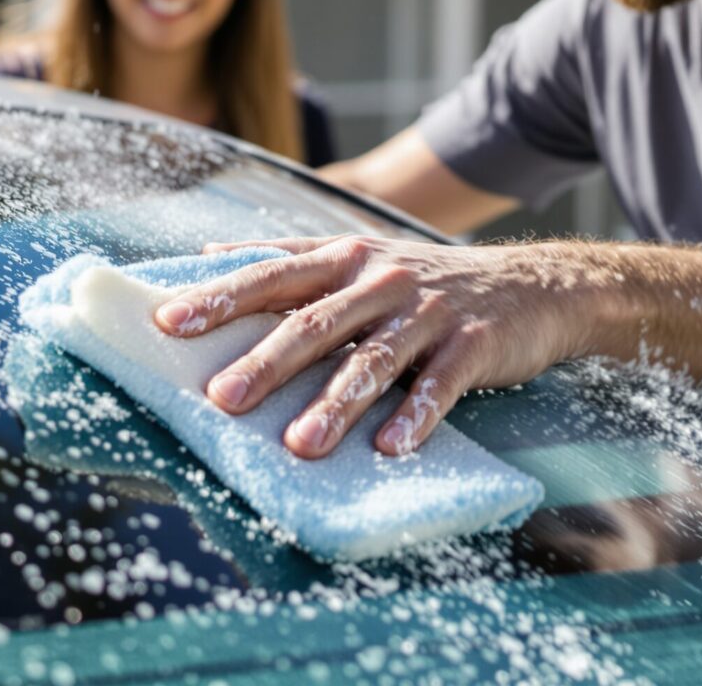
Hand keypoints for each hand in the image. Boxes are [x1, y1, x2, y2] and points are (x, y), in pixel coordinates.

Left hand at [153, 235, 616, 457]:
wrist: (532, 286)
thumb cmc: (425, 282)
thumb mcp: (359, 257)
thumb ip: (289, 258)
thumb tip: (208, 254)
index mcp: (344, 258)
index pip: (271, 274)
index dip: (220, 296)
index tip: (169, 322)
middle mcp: (380, 279)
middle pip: (314, 322)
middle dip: (265, 361)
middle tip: (222, 398)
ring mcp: (427, 312)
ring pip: (373, 360)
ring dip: (336, 404)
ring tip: (301, 445)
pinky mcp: (473, 344)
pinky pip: (441, 385)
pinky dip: (416, 416)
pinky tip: (391, 448)